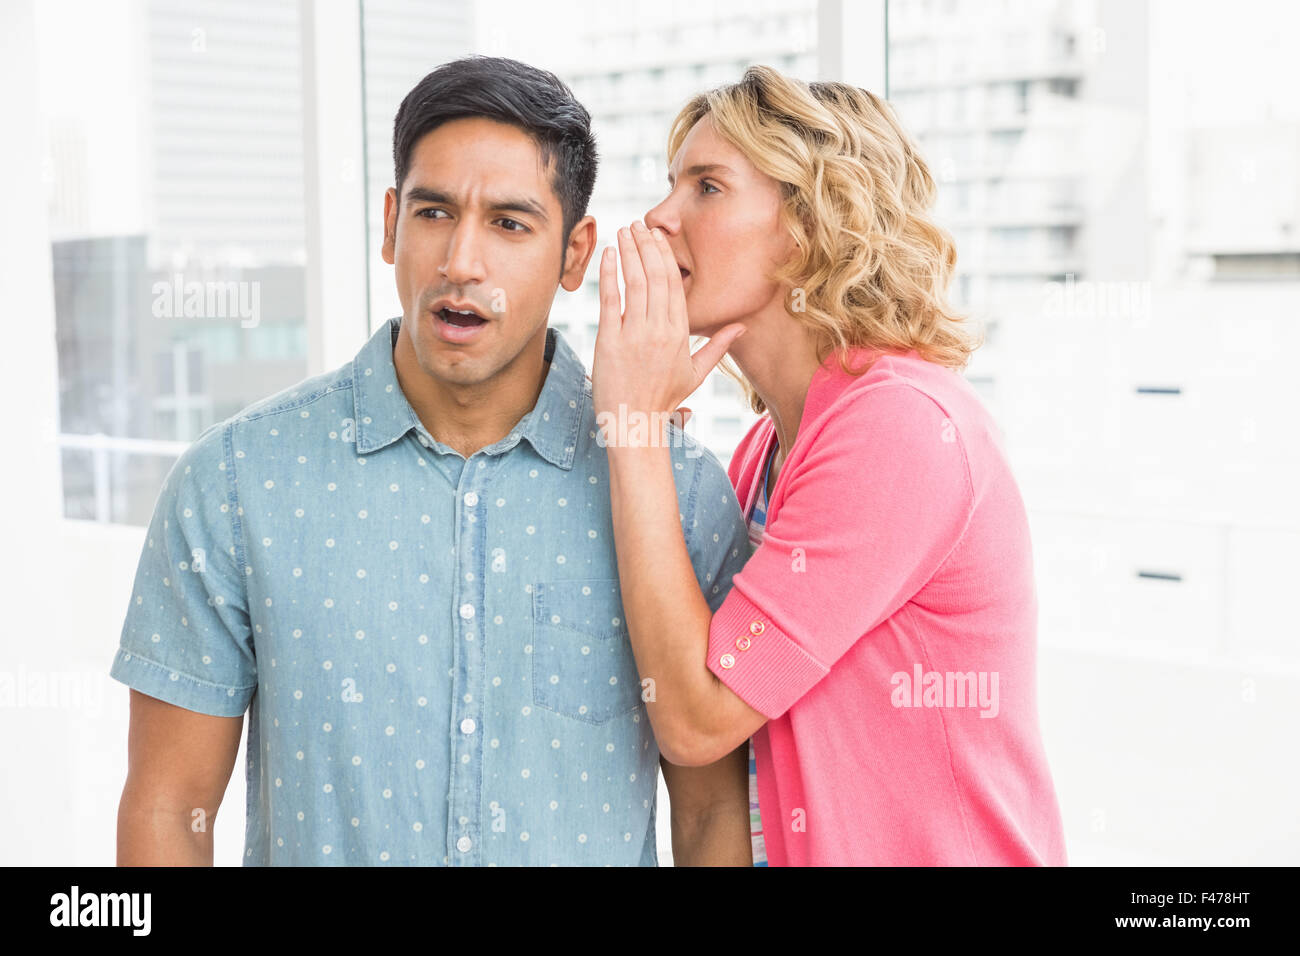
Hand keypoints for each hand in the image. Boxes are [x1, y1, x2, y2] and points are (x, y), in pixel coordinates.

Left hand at [592, 221, 744, 440]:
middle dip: (647, 246)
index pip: (675, 285)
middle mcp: (660, 330)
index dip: (666, 256)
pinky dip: (609, 274)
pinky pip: (611, 299)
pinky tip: (607, 254)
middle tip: (639, 224)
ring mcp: (635, 334)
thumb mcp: (695, 374)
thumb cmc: (662, 399)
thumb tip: (742, 328)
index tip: (658, 237)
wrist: (634, 423)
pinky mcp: (610, 340)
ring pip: (635, 282)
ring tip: (624, 231)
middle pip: (656, 276)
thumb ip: (717, 346)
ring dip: (629, 252)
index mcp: (680, 334)